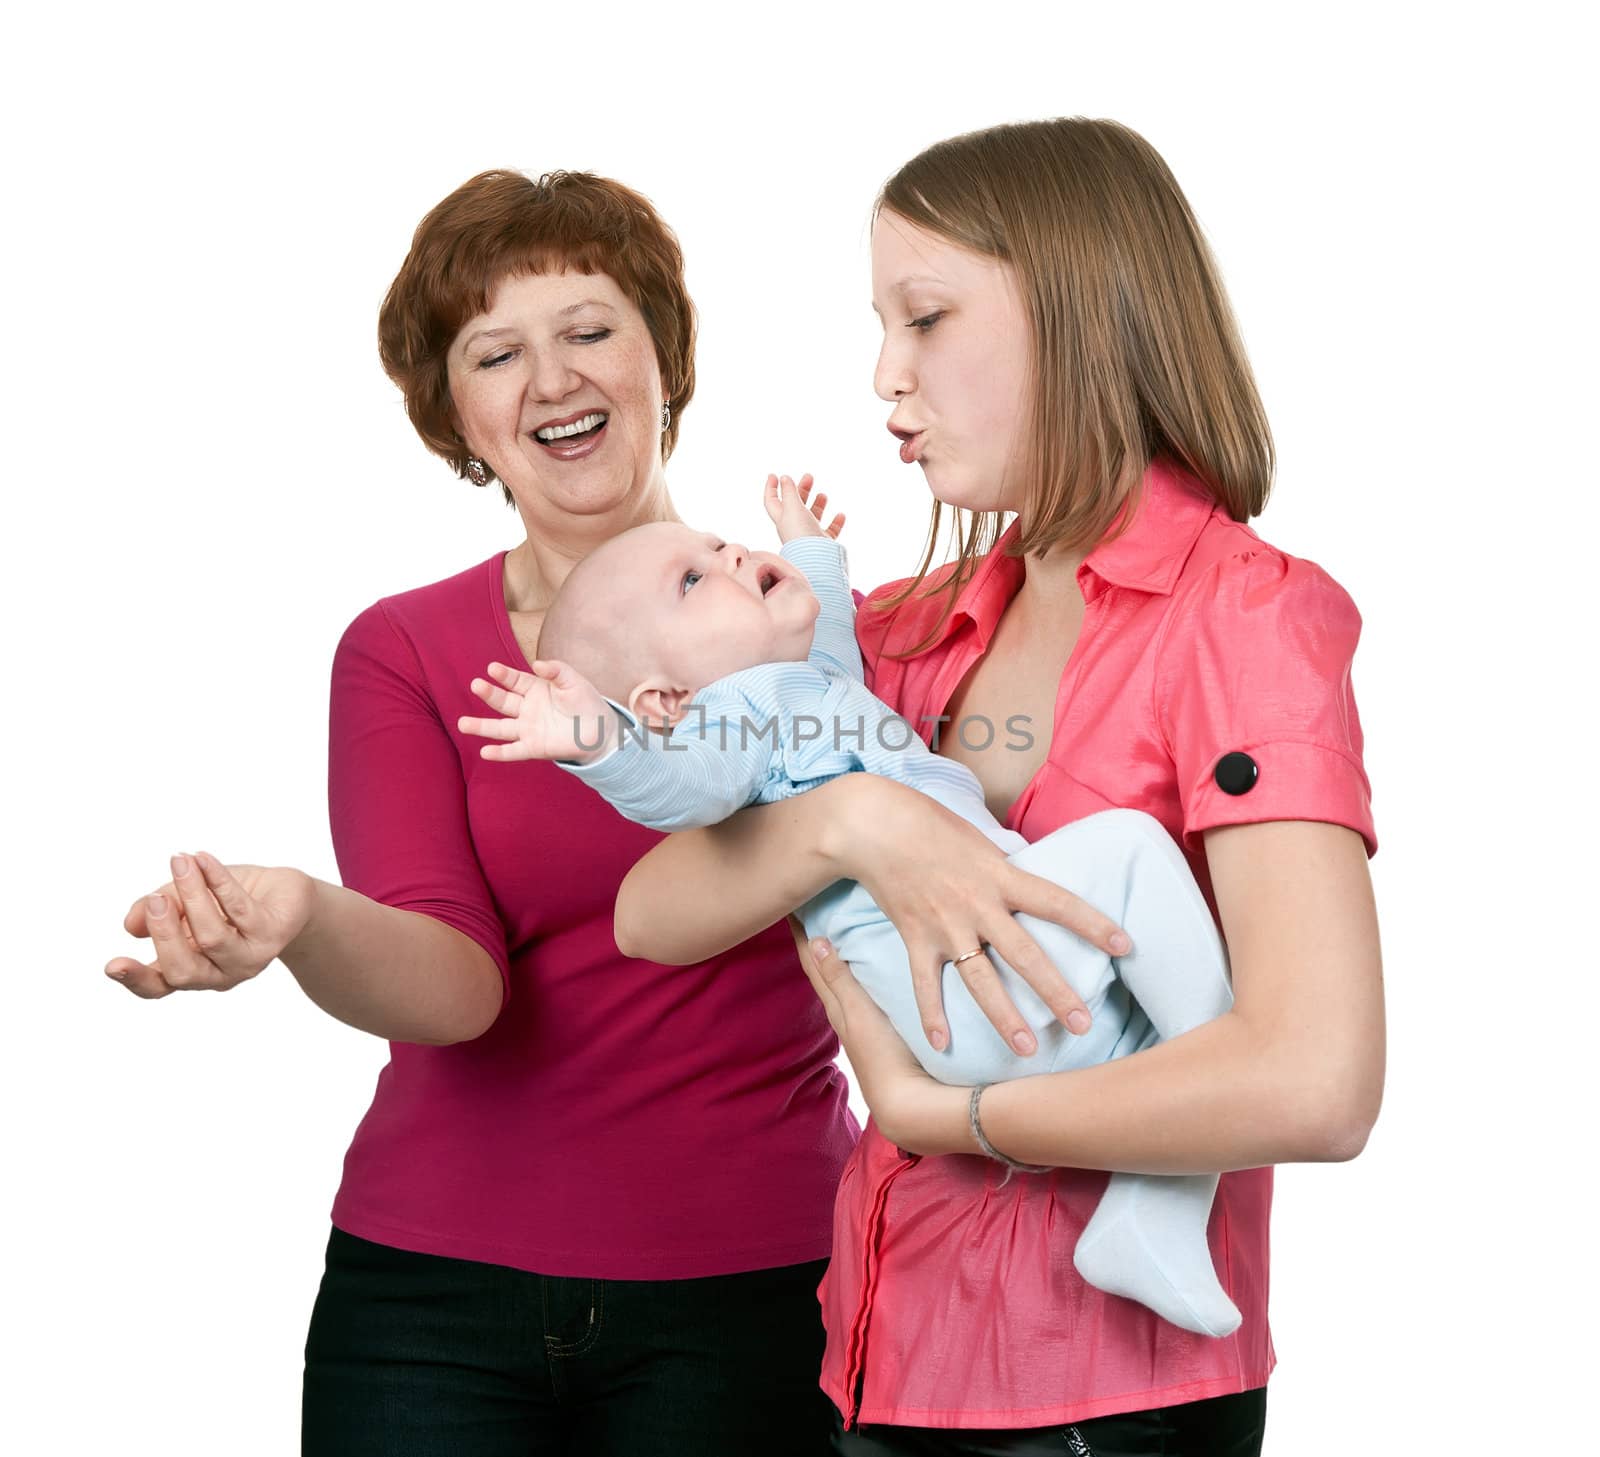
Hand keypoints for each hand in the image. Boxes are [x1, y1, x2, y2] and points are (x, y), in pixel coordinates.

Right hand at [105, 853, 314, 997]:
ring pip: (213, 938)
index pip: (159, 986)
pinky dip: (217, 881)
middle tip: (155, 898)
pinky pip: (241, 908)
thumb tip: (131, 925)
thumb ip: (155, 912)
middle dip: (165, 933)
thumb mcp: (185, 902)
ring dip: (192, 897)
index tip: (111, 965)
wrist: (286, 893)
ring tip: (180, 864)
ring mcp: (249, 958)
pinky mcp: (274, 934)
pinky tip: (203, 859)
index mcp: (193, 969)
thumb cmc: (229, 900)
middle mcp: (220, 973)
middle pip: (183, 970)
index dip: (134, 980)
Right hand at [458, 660, 612, 761]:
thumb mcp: (573, 682)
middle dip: (489, 694)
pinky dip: (500, 753)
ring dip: (481, 726)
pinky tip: (485, 752)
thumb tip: (537, 664)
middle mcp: (526, 709)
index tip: (492, 669)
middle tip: (476, 685)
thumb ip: (556, 670)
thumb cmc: (586, 702)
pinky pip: (513, 751)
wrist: (601, 731)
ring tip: (462, 724)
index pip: (515, 680)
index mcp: (535, 689)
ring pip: (500, 728)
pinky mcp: (533, 748)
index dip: (504, 675)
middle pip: (503, 702)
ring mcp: (528, 729)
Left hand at [764, 473, 844, 543]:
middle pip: (795, 504)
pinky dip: (836, 522)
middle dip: (801, 489)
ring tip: (823, 495)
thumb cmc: (800, 533)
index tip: (773, 475)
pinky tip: (841, 515)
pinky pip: (829, 530)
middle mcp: (793, 525)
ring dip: (817, 504)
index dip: (771, 488)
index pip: (772, 500)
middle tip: (809, 476)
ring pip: (812, 516)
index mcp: (782, 517)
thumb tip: (784, 478)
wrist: (814, 557)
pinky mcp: (822, 542)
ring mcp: (808, 534)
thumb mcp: (792, 506)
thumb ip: (789, 491)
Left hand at [788, 919, 970, 1153]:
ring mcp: (866, 1023)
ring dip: (839, 955)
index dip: (802, 935)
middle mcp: (846, 1014)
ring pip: (845, 981)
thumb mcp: (859, 1012)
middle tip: (815, 906)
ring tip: (842, 926)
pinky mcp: (886, 1031)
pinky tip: (873, 967)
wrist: (911, 1103)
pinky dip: (861, 973)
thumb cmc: (883, 1055)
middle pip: (825, 970)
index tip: (793, 904)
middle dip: (817, 940)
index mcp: (837, 1006)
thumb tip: (816, 939)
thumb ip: (840, 979)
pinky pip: (867, 992)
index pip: (813, 964)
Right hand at [831, 777, 1130, 1057]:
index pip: (1057, 902)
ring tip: (1028, 1049)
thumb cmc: (932, 825)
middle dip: (1055, 991)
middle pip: (1024, 955)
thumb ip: (1008, 872)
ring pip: (980, 979)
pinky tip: (943, 1045)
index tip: (1125, 945)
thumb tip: (1035, 892)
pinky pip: (924, 984)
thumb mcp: (982, 843)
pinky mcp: (915, 938)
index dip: (1092, 923)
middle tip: (1083, 1023)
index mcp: (1000, 876)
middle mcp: (977, 905)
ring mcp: (945, 926)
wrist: (876, 826)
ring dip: (1004, 1017)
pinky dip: (931, 1015)